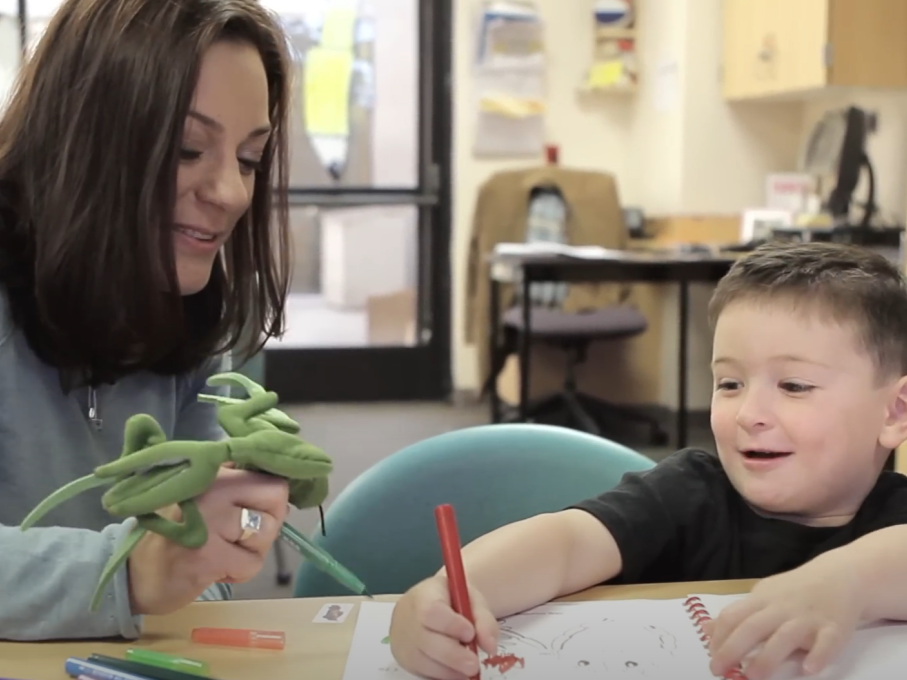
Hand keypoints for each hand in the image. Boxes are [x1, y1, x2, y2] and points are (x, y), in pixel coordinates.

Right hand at [127, 466, 288, 614]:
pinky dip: (239, 572)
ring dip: (251, 550)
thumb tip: (280, 483)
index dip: (270, 495)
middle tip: (240, 536)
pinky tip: (215, 569)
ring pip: (267, 532)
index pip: (267, 470)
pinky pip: (252, 563)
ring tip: (223, 551)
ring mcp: (210, 521)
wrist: (132, 575)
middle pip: (276, 495)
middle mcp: (212, 488)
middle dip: (267, 521)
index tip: (257, 509)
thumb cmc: (172, 532)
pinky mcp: (209, 555)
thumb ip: (235, 483)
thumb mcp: (200, 495)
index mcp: (212, 471)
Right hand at [389, 575, 498, 678]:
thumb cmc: (451, 599)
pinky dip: (443, 675)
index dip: (451, 625)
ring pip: (423, 661)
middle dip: (453, 656)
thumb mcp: (470, 598)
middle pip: (426, 641)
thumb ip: (483, 619)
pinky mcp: (405, 660)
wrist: (427, 603)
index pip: (431, 611)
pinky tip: (456, 671)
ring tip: (468, 668)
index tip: (470, 634)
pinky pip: (423, 673)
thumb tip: (490, 646)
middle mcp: (407, 618)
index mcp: (423, 595)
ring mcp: (403, 641)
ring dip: (450, 670)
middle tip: (474, 664)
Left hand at [707, 555, 863, 679]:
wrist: (841, 576)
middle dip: (733, 649)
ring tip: (752, 676)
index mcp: (762, 600)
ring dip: (767, 657)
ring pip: (784, 637)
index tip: (712, 658)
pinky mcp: (835, 628)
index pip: (733, 616)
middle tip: (718, 669)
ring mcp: (808, 618)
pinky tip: (808, 669)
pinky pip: (826, 643)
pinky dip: (818, 655)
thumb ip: (738, 614)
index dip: (719, 637)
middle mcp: (781, 608)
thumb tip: (707, 629)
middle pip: (752, 627)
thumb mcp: (763, 596)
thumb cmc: (796, 591)